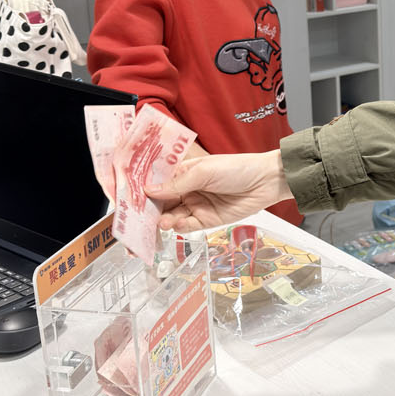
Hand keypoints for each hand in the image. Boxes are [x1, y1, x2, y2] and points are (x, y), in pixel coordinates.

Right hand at [148, 149, 291, 230]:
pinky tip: (178, 225)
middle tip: (138, 221)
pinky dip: (181, 227)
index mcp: (182, 173)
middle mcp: (186, 190)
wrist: (265, 181)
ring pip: (172, 217)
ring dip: (165, 221)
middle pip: (161, 204)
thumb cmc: (237, 168)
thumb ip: (177, 183)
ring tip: (162, 223)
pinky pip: (189, 227)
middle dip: (149, 213)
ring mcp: (196, 206)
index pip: (156, 184)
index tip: (128, 201)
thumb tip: (149, 190)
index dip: (142, 192)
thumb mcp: (204, 171)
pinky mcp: (207, 220)